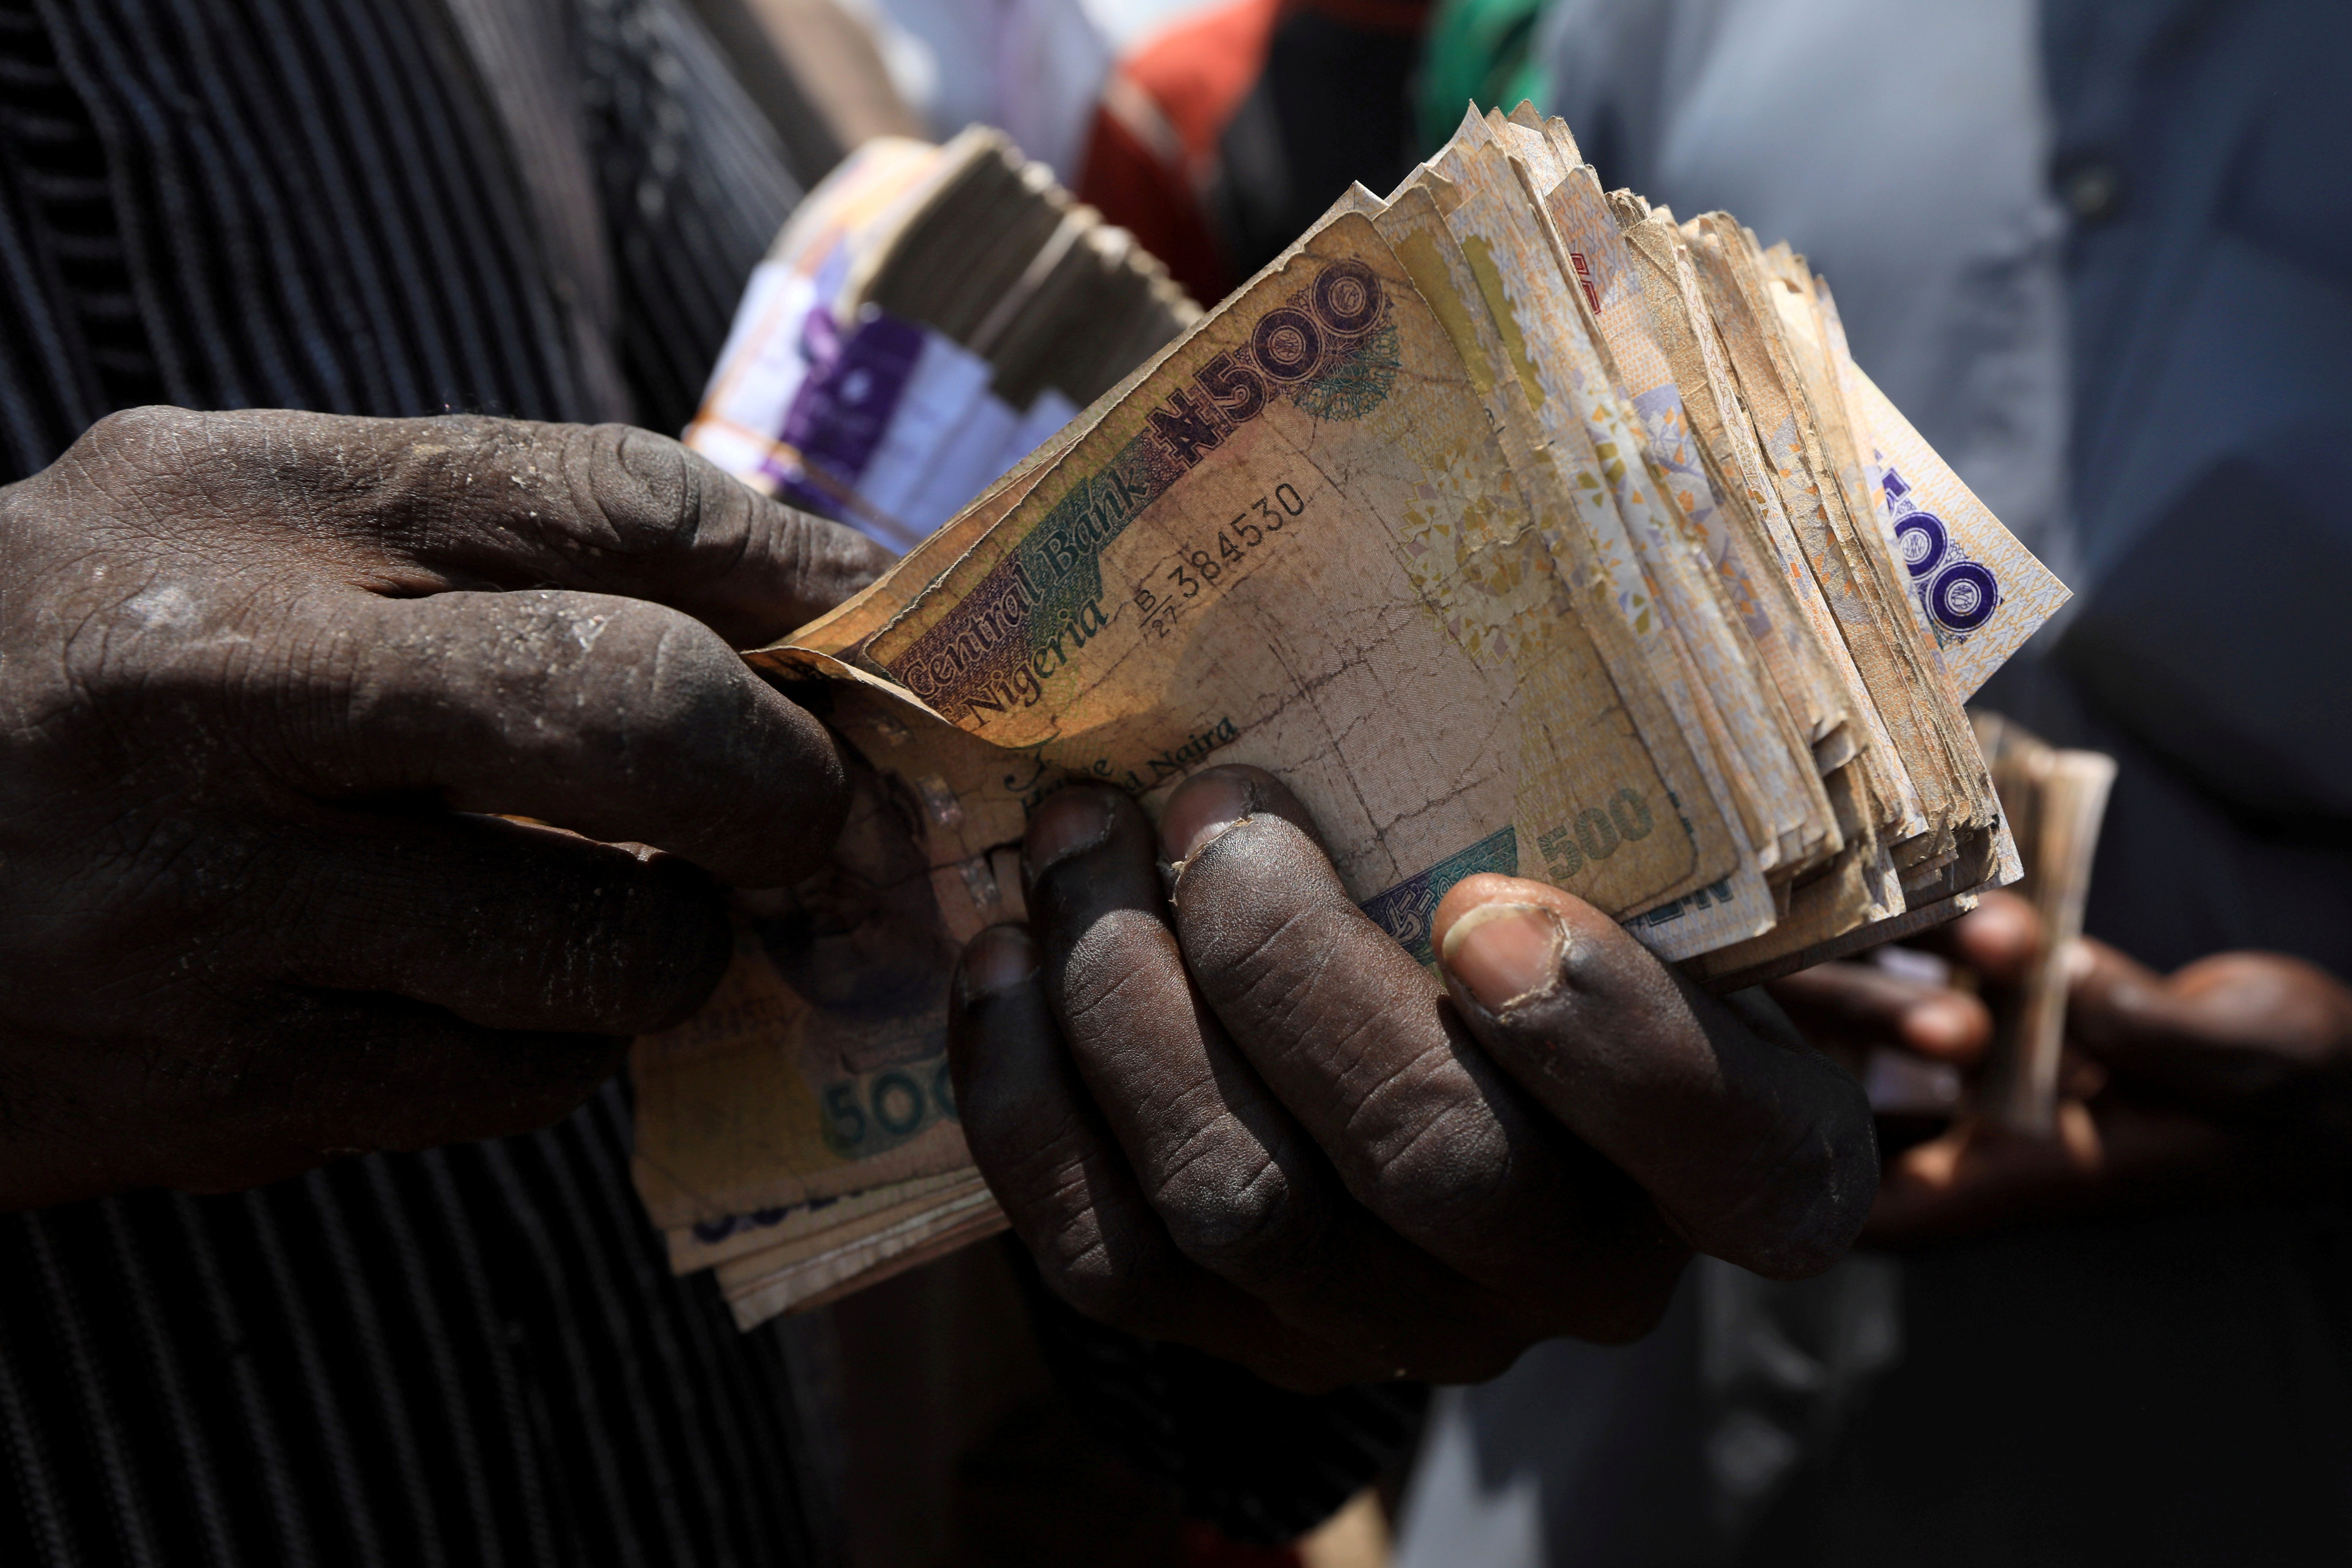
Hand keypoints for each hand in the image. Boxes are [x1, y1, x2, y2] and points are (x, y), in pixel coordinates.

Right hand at [0, 406, 888, 1207]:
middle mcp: (225, 690)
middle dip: (787, 777)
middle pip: (645, 714)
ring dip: (679, 940)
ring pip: (606, 940)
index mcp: (238, 505)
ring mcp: (216, 908)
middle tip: (816, 810)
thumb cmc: (64, 673)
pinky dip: (562, 1048)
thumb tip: (773, 617)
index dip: (802, 571)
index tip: (892, 626)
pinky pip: (517, 1081)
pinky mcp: (222, 1090)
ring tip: (637, 912)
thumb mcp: (225, 525)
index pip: (611, 501)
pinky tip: (495, 1000)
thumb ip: (471, 541)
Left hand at [946, 765, 1875, 1389]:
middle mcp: (1578, 1275)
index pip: (1733, 1151)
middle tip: (1209, 805)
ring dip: (1129, 1003)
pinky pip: (1107, 1259)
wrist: (1449, 1059)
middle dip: (1286, 964)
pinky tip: (1005, 960)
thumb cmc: (1561, 902)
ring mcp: (1398, 1328)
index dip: (1615, 1047)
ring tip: (1078, 840)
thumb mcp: (1644, 853)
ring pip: (1243, 1206)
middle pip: (1431, 1164)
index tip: (1487, 904)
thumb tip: (1529, 532)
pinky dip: (1037, 1100)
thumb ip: (1623, 782)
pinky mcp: (1236, 1342)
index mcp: (1741, 1154)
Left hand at [1771, 892, 2351, 1243]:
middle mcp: (2002, 1133)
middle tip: (1754, 964)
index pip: (1876, 1214)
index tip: (1730, 1109)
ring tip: (1832, 901)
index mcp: (2030, 1175)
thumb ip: (2145, 1027)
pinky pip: (1960, 984)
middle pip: (1856, 1111)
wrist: (2347, 1067)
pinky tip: (1907, 874)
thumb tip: (2059, 980)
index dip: (1788, 1186)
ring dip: (1870, 972)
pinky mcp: (2043, 1020)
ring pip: (1897, 1035)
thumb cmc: (2304, 1085)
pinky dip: (1935, 938)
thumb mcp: (2237, 1054)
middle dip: (1803, 1042)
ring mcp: (2018, 1077)